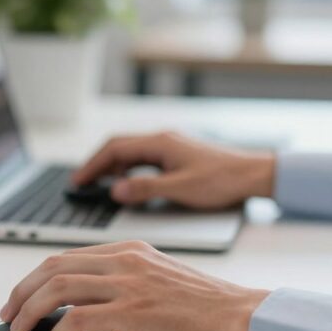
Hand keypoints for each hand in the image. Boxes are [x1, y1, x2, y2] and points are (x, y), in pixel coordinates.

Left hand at [0, 240, 269, 330]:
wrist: (242, 318)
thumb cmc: (210, 309)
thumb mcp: (162, 280)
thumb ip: (130, 282)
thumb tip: (96, 304)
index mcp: (131, 251)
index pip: (69, 255)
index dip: (38, 276)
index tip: (23, 295)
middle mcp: (126, 261)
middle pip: (54, 266)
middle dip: (22, 290)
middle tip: (10, 313)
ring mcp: (128, 284)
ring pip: (57, 288)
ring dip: (29, 310)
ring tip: (20, 330)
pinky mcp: (132, 312)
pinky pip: (76, 320)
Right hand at [72, 131, 275, 209]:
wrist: (253, 175)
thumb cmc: (223, 181)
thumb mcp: (181, 189)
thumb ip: (146, 190)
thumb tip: (116, 190)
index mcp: (160, 143)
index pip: (115, 149)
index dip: (93, 165)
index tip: (78, 180)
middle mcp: (163, 140)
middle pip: (120, 148)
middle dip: (98, 164)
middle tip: (82, 182)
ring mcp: (170, 147)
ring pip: (132, 153)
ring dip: (114, 167)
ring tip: (100, 185)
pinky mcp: (177, 155)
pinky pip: (144, 159)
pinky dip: (130, 170)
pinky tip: (129, 184)